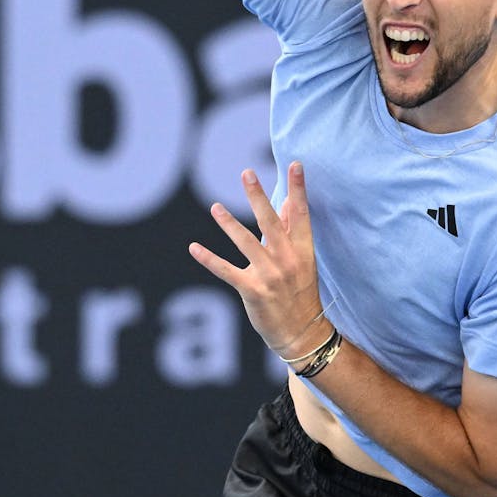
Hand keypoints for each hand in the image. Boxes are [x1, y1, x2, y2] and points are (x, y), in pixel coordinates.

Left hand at [188, 162, 329, 359]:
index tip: (294, 164)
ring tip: (215, 207)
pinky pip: (227, 271)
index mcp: (302, 250)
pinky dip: (209, 259)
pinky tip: (194, 247)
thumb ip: (291, 231)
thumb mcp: (302, 261)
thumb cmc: (300, 292)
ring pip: (246, 243)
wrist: (301, 332)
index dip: (298, 188)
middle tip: (247, 173)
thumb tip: (286, 202)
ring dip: (228, 224)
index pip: (301, 213)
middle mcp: (287, 259)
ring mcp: (270, 275)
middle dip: (258, 196)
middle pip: (271, 221)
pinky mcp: (253, 291)